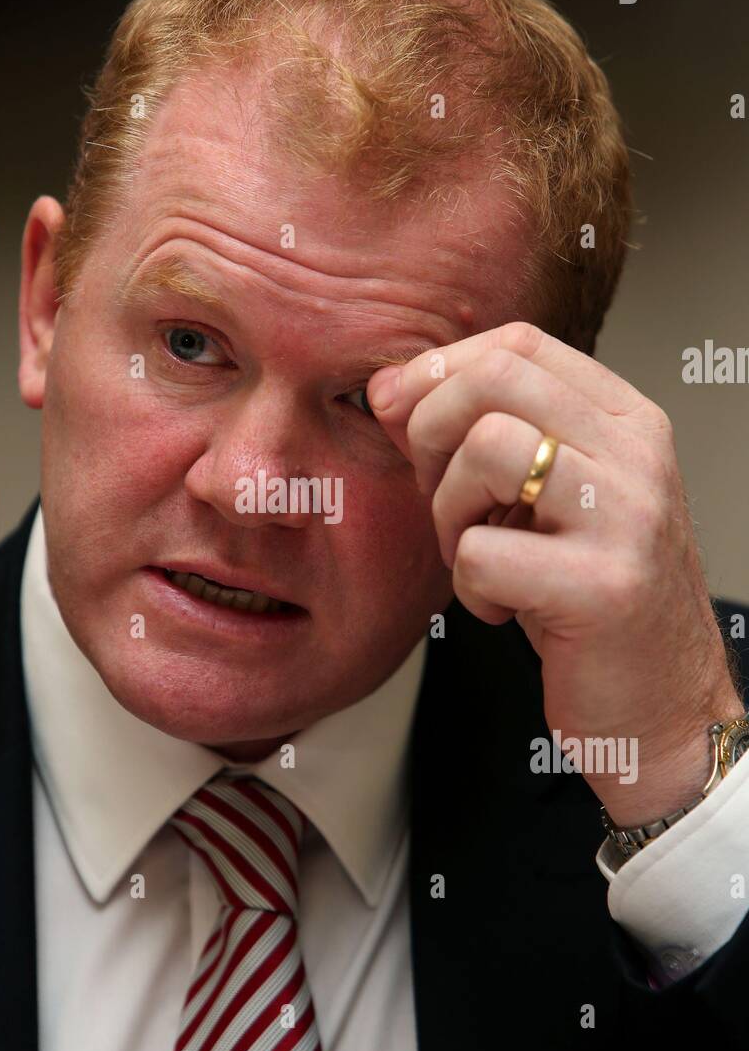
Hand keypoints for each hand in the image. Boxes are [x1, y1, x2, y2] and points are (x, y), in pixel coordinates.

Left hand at [368, 321, 743, 826]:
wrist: (663, 705)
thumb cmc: (589, 597)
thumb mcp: (546, 498)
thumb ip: (484, 435)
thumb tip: (387, 389)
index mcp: (627, 421)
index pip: (517, 345)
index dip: (440, 372)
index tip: (405, 419)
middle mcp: (637, 455)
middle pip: (494, 380)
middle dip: (431, 433)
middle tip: (442, 498)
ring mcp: (627, 517)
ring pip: (485, 452)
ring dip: (449, 512)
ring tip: (477, 554)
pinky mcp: (603, 586)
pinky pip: (482, 552)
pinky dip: (470, 587)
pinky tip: (501, 608)